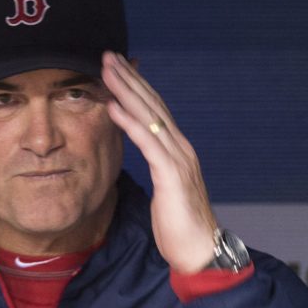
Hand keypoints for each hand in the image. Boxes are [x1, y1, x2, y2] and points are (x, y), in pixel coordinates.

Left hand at [101, 51, 216, 273]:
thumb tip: (145, 153)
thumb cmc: (180, 226)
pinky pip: (147, 143)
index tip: (116, 68)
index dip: (135, 87)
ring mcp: (178, 159)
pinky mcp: (171, 175)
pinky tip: (113, 107)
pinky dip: (129, 122)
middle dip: (129, 78)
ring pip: (149, 116)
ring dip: (126, 91)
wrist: (201, 252)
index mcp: (177, 150)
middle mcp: (180, 148)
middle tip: (108, 55)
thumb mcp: (164, 189)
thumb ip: (157, 167)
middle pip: (152, 104)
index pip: (155, 110)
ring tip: (107, 70)